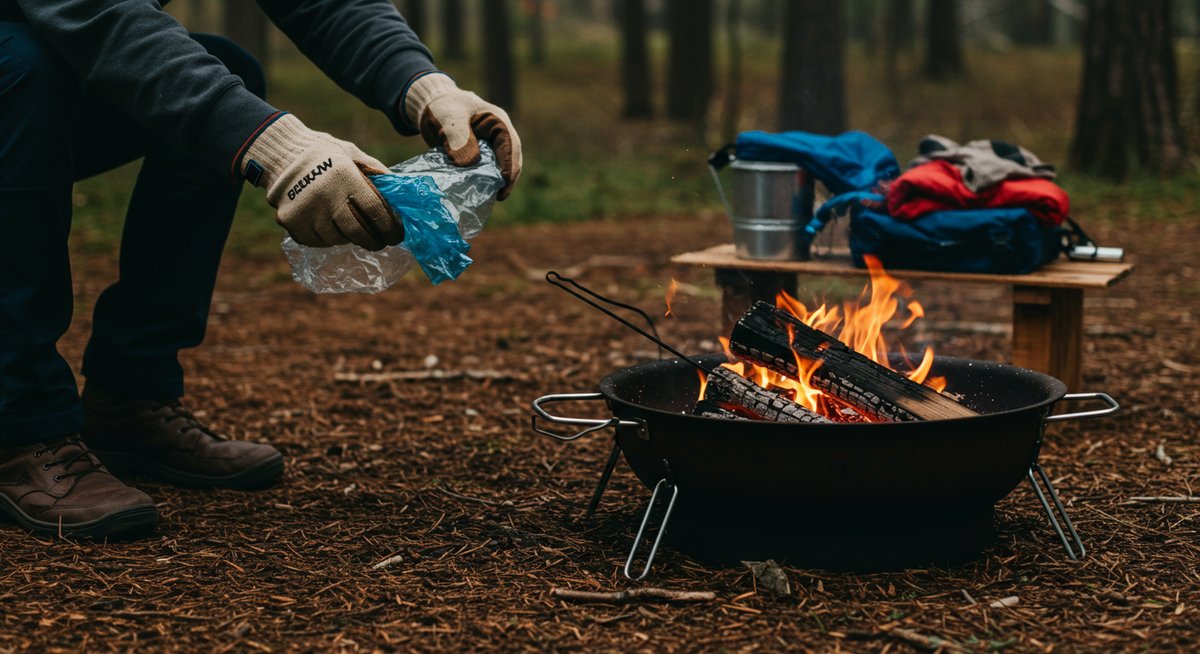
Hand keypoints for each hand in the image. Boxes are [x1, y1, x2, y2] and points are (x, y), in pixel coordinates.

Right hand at [240, 114, 402, 250]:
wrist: (280, 154)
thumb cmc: (324, 154)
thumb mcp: (353, 154)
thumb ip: (376, 173)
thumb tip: (403, 194)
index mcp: (345, 177)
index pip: (375, 211)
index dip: (390, 226)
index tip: (397, 235)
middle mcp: (325, 196)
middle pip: (359, 232)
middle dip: (375, 240)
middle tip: (381, 241)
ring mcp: (306, 212)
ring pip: (338, 239)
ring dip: (349, 237)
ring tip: (352, 229)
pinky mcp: (291, 224)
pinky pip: (317, 241)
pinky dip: (328, 238)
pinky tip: (331, 227)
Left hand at [403, 73, 522, 198]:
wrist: (431, 107)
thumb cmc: (443, 108)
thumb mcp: (450, 119)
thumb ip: (459, 138)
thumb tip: (468, 163)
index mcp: (497, 122)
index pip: (509, 145)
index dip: (509, 163)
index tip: (504, 181)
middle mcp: (499, 136)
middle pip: (511, 158)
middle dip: (508, 177)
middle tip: (500, 196)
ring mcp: (490, 147)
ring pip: (500, 166)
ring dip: (497, 181)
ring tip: (492, 197)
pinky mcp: (480, 156)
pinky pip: (486, 170)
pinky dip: (484, 181)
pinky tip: (479, 192)